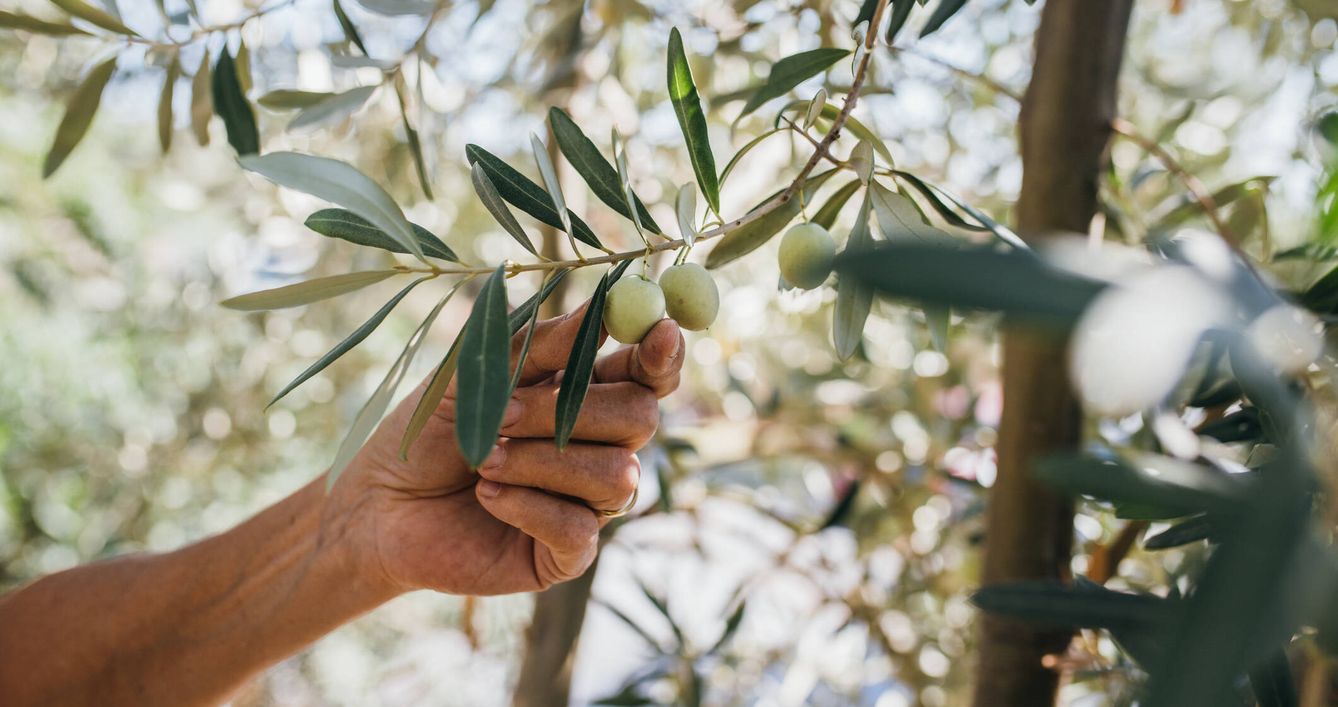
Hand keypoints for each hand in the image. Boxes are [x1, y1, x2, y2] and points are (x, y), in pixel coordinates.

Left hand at [328, 304, 684, 596]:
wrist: (379, 505)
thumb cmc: (429, 433)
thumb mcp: (476, 375)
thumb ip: (539, 347)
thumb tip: (599, 312)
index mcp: (585, 395)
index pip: (647, 375)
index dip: (662, 355)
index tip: (660, 332)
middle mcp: (598, 447)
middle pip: (640, 418)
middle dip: (570, 410)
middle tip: (504, 413)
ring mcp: (587, 503)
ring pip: (616, 475)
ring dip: (540, 461)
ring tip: (483, 460)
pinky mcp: (566, 554)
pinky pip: (580, 529)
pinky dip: (528, 505)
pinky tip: (487, 496)